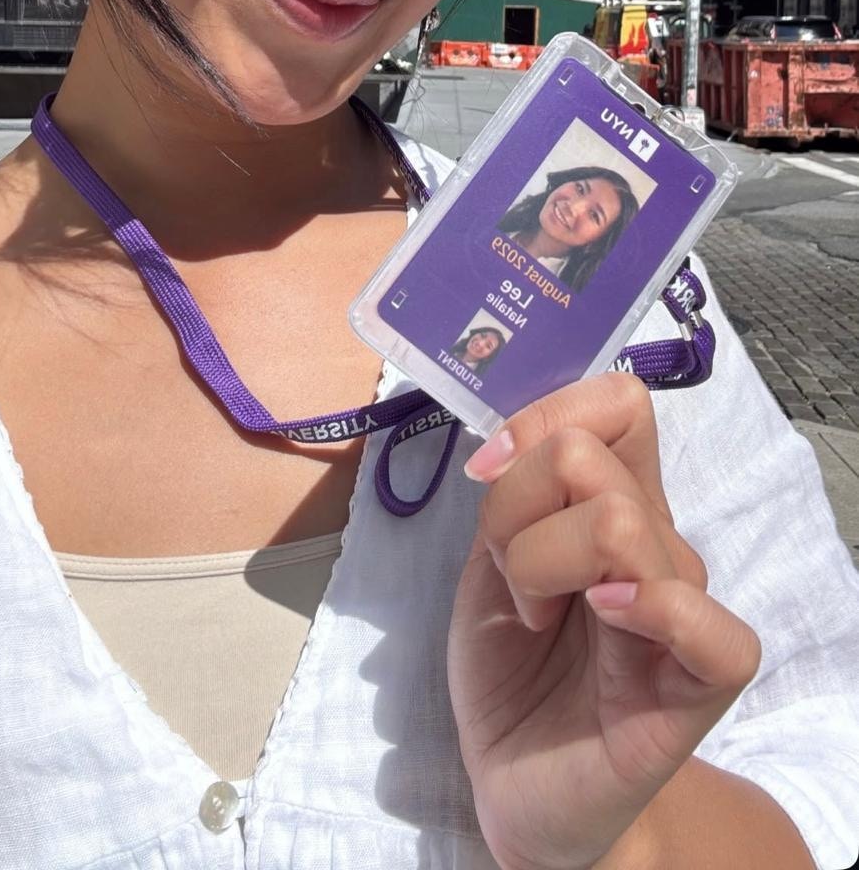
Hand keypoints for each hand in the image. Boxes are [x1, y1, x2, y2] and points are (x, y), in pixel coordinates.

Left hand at [447, 373, 760, 869]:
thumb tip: (510, 442)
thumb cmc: (510, 668)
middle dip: (513, 509)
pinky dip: (641, 605)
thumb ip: (512, 494)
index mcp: (615, 500)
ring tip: (534, 618)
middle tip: (509, 578)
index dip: (545, 416)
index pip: (619, 402)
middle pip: (589, 455)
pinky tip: (599, 621)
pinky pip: (697, 615)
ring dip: (537, 564)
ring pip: (615, 520)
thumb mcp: (489, 563)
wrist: (519, 786)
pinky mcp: (701, 680)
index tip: (487, 470)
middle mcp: (657, 539)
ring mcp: (684, 606)